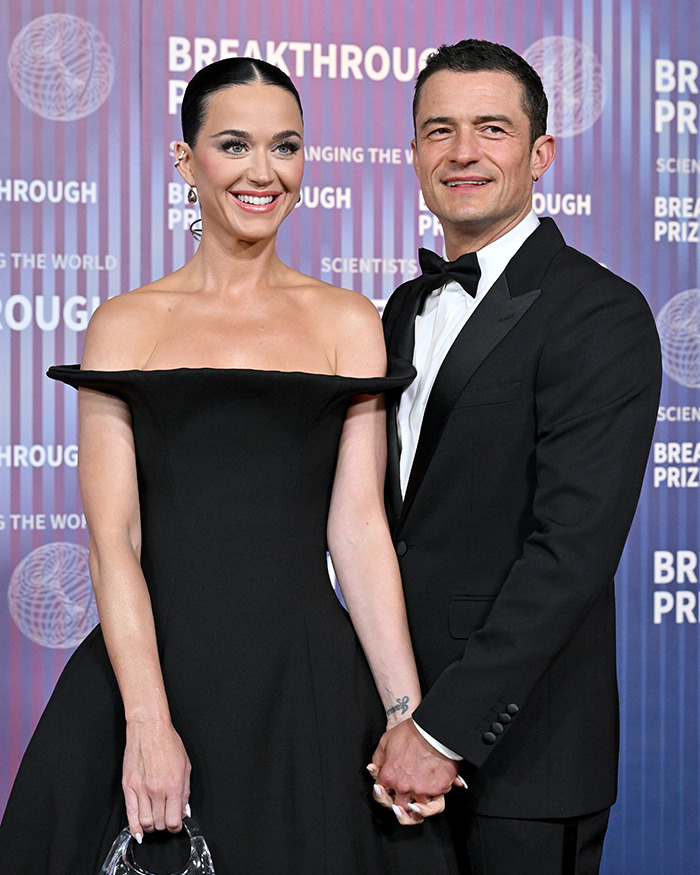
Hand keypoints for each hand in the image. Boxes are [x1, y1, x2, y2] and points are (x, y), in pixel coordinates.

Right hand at [122, 717, 190, 841]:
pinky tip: (139, 833)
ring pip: (146, 822)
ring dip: (152, 826)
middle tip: (166, 819)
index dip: (176, 827)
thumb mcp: (185, 766)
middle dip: (165, 825)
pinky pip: (130, 814)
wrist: (149, 729)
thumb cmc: (168, 743)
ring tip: (155, 821)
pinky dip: (134, 828)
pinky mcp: (129, 787)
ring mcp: (141, 790)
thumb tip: (184, 810)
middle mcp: (157, 791)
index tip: (176, 824)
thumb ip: (185, 791)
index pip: (174, 821)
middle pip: (160, 823)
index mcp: (174, 786)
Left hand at [369, 719, 459, 822]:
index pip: (380, 796)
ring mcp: (421, 790)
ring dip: (419, 809)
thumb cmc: (410, 732)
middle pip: (399, 809)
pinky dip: (436, 798)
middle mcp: (403, 787)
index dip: (383, 795)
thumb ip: (378, 759)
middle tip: (404, 805)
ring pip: (419, 811)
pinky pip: (437, 801)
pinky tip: (434, 794)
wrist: (433, 729)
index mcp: (388, 776)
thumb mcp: (385, 741)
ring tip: (419, 804)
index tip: (388, 792)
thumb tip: (374, 770)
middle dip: (400, 810)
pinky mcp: (438, 789)